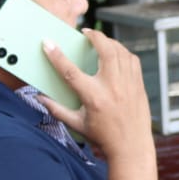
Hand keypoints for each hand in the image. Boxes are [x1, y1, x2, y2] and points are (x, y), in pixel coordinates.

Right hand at [40, 29, 153, 161]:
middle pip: (105, 51)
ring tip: (100, 40)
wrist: (131, 146)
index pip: (71, 71)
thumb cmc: (103, 137)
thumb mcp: (76, 125)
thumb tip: (40, 97)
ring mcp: (128, 85)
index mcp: (94, 98)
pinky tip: (116, 53)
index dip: (57, 56)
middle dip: (95, 36)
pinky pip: (132, 60)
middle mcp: (112, 88)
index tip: (47, 43)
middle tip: (86, 33)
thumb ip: (57, 109)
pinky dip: (123, 52)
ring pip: (121, 52)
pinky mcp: (138, 85)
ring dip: (109, 42)